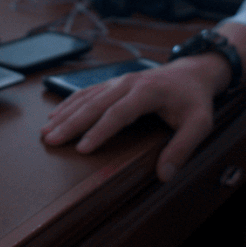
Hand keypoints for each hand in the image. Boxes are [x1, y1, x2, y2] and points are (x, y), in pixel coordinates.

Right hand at [40, 54, 230, 181]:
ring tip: (46, 131)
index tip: (83, 148)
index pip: (119, 113)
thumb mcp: (199, 123)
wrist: (193, 72)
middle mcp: (128, 83)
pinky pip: (87, 92)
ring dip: (65, 114)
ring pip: (87, 97)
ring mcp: (119, 81)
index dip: (100, 131)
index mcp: (147, 91)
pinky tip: (56, 115)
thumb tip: (164, 174)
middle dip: (71, 123)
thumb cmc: (194, 99)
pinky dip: (69, 104)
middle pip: (95, 104)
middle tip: (51, 140)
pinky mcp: (114, 84)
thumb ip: (183, 148)